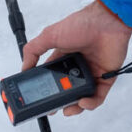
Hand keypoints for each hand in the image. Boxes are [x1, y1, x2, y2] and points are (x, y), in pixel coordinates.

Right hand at [21, 0, 131, 114]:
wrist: (107, 22)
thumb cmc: (81, 25)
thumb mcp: (50, 35)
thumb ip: (34, 50)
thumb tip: (24, 67)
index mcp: (63, 58)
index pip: (52, 78)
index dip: (46, 89)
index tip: (39, 99)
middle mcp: (77, 67)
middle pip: (67, 91)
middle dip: (60, 102)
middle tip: (53, 108)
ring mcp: (92, 73)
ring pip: (82, 96)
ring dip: (75, 106)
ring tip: (69, 109)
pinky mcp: (106, 78)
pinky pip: (98, 96)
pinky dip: (91, 103)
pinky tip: (83, 102)